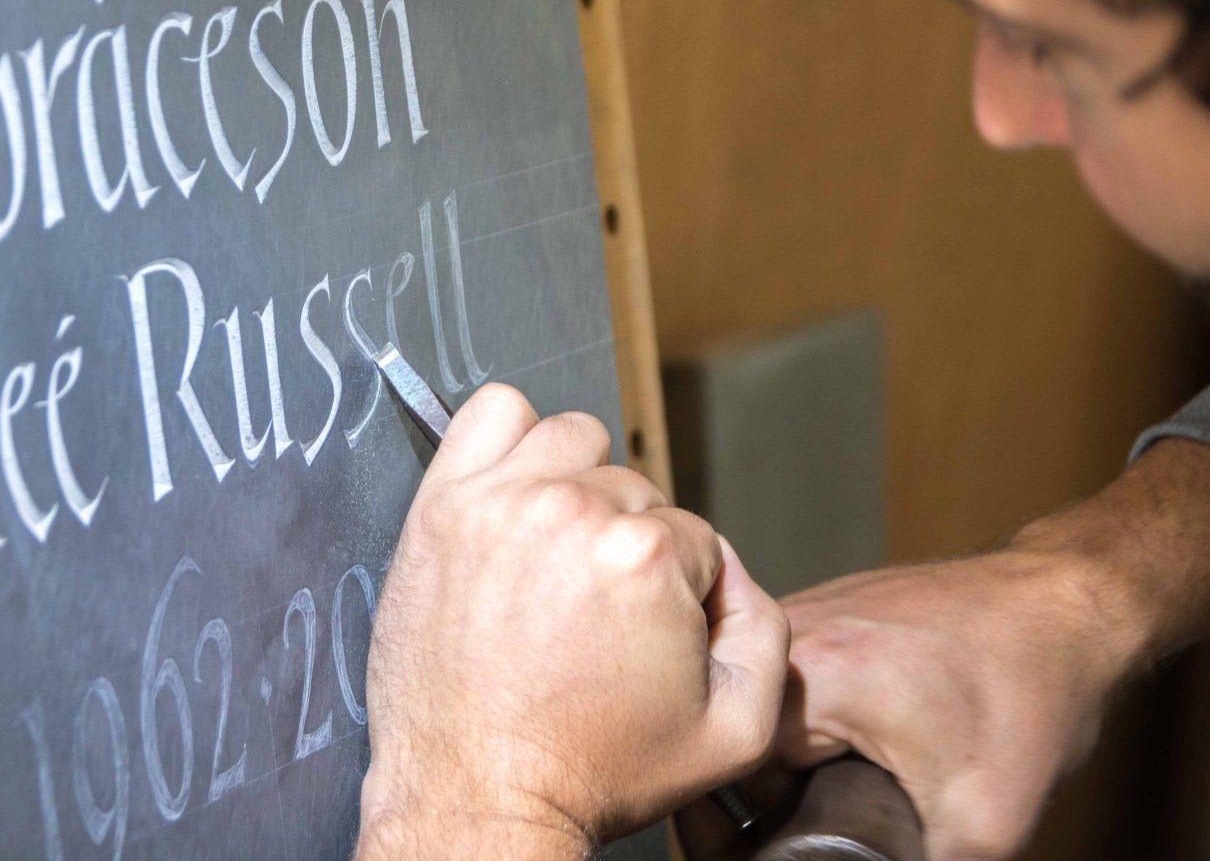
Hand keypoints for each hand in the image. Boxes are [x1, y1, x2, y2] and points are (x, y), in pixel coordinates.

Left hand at [356, 384, 787, 856]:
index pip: (691, 536)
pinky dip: (510, 435)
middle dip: (625, 544)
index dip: (675, 590)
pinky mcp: (443, 504)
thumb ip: (766, 632)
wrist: (478, 797)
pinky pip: (491, 412)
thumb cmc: (589, 769)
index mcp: (648, 555)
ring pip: (572, 442)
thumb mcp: (732, 731)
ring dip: (575, 485)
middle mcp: (572, 512)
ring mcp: (500, 500)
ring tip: (555, 551)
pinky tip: (515, 491)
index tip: (637, 634)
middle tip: (592, 610)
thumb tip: (731, 570)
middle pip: (632, 490)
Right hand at [773, 552, 1134, 860]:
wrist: (1069, 606)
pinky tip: (867, 726)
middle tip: (857, 796)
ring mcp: (806, 607)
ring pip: (764, 703)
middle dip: (787, 783)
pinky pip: (790, 674)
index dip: (765, 820)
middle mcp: (792, 630)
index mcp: (812, 677)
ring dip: (797, 744)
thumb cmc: (1032, 694)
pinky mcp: (825, 603)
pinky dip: (815, 708)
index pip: (734, 773)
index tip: (813, 827)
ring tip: (863, 763)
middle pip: (747, 735)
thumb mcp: (984, 823)